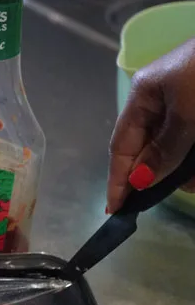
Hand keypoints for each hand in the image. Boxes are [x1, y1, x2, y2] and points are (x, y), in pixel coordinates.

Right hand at [108, 39, 194, 212]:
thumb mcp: (188, 114)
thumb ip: (164, 149)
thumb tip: (139, 180)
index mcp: (143, 95)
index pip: (121, 145)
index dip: (118, 178)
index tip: (116, 209)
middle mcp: (160, 100)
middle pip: (149, 149)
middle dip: (161, 175)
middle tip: (177, 193)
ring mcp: (185, 104)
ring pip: (175, 148)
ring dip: (186, 169)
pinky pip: (190, 142)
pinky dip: (194, 158)